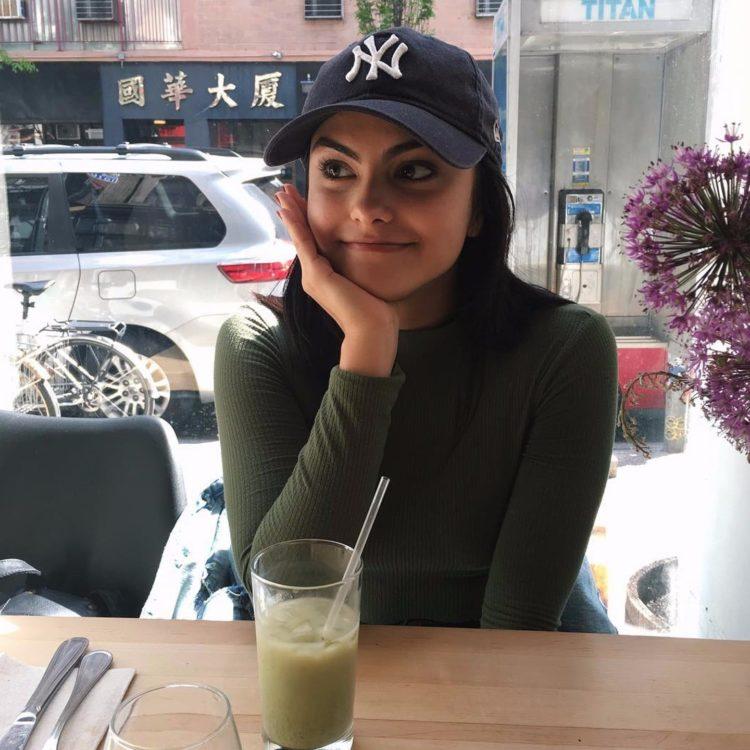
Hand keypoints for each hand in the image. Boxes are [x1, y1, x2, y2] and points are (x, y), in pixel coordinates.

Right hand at [275, 184, 398, 375]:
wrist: (371, 329)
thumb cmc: (374, 311)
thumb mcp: (364, 281)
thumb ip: (359, 268)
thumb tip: (371, 253)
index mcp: (324, 276)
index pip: (312, 242)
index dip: (305, 221)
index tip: (299, 202)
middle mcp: (313, 276)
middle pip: (301, 236)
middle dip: (293, 212)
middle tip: (283, 191)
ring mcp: (312, 276)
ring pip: (299, 237)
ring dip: (290, 213)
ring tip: (282, 193)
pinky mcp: (317, 275)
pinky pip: (304, 244)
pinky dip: (295, 226)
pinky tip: (286, 210)